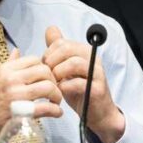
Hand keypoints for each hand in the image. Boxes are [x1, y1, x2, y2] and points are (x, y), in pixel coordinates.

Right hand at [0, 49, 62, 142]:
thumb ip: (9, 64)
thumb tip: (17, 51)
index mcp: (6, 69)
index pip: (34, 59)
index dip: (44, 68)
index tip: (45, 79)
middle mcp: (11, 79)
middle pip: (44, 71)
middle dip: (53, 81)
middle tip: (53, 91)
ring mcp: (16, 95)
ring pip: (48, 87)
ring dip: (57, 95)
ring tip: (55, 102)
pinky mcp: (21, 112)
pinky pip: (46, 107)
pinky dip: (56, 111)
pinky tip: (56, 113)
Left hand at [43, 26, 124, 142]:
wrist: (97, 113)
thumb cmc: (78, 89)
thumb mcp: (65, 68)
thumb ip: (58, 49)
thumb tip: (50, 29)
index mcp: (84, 51)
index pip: (61, 42)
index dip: (48, 53)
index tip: (44, 65)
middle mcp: (93, 59)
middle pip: (67, 49)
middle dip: (52, 61)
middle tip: (47, 73)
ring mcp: (97, 73)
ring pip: (74, 63)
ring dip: (58, 72)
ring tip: (54, 82)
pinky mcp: (98, 89)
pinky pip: (79, 83)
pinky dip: (65, 86)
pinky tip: (61, 91)